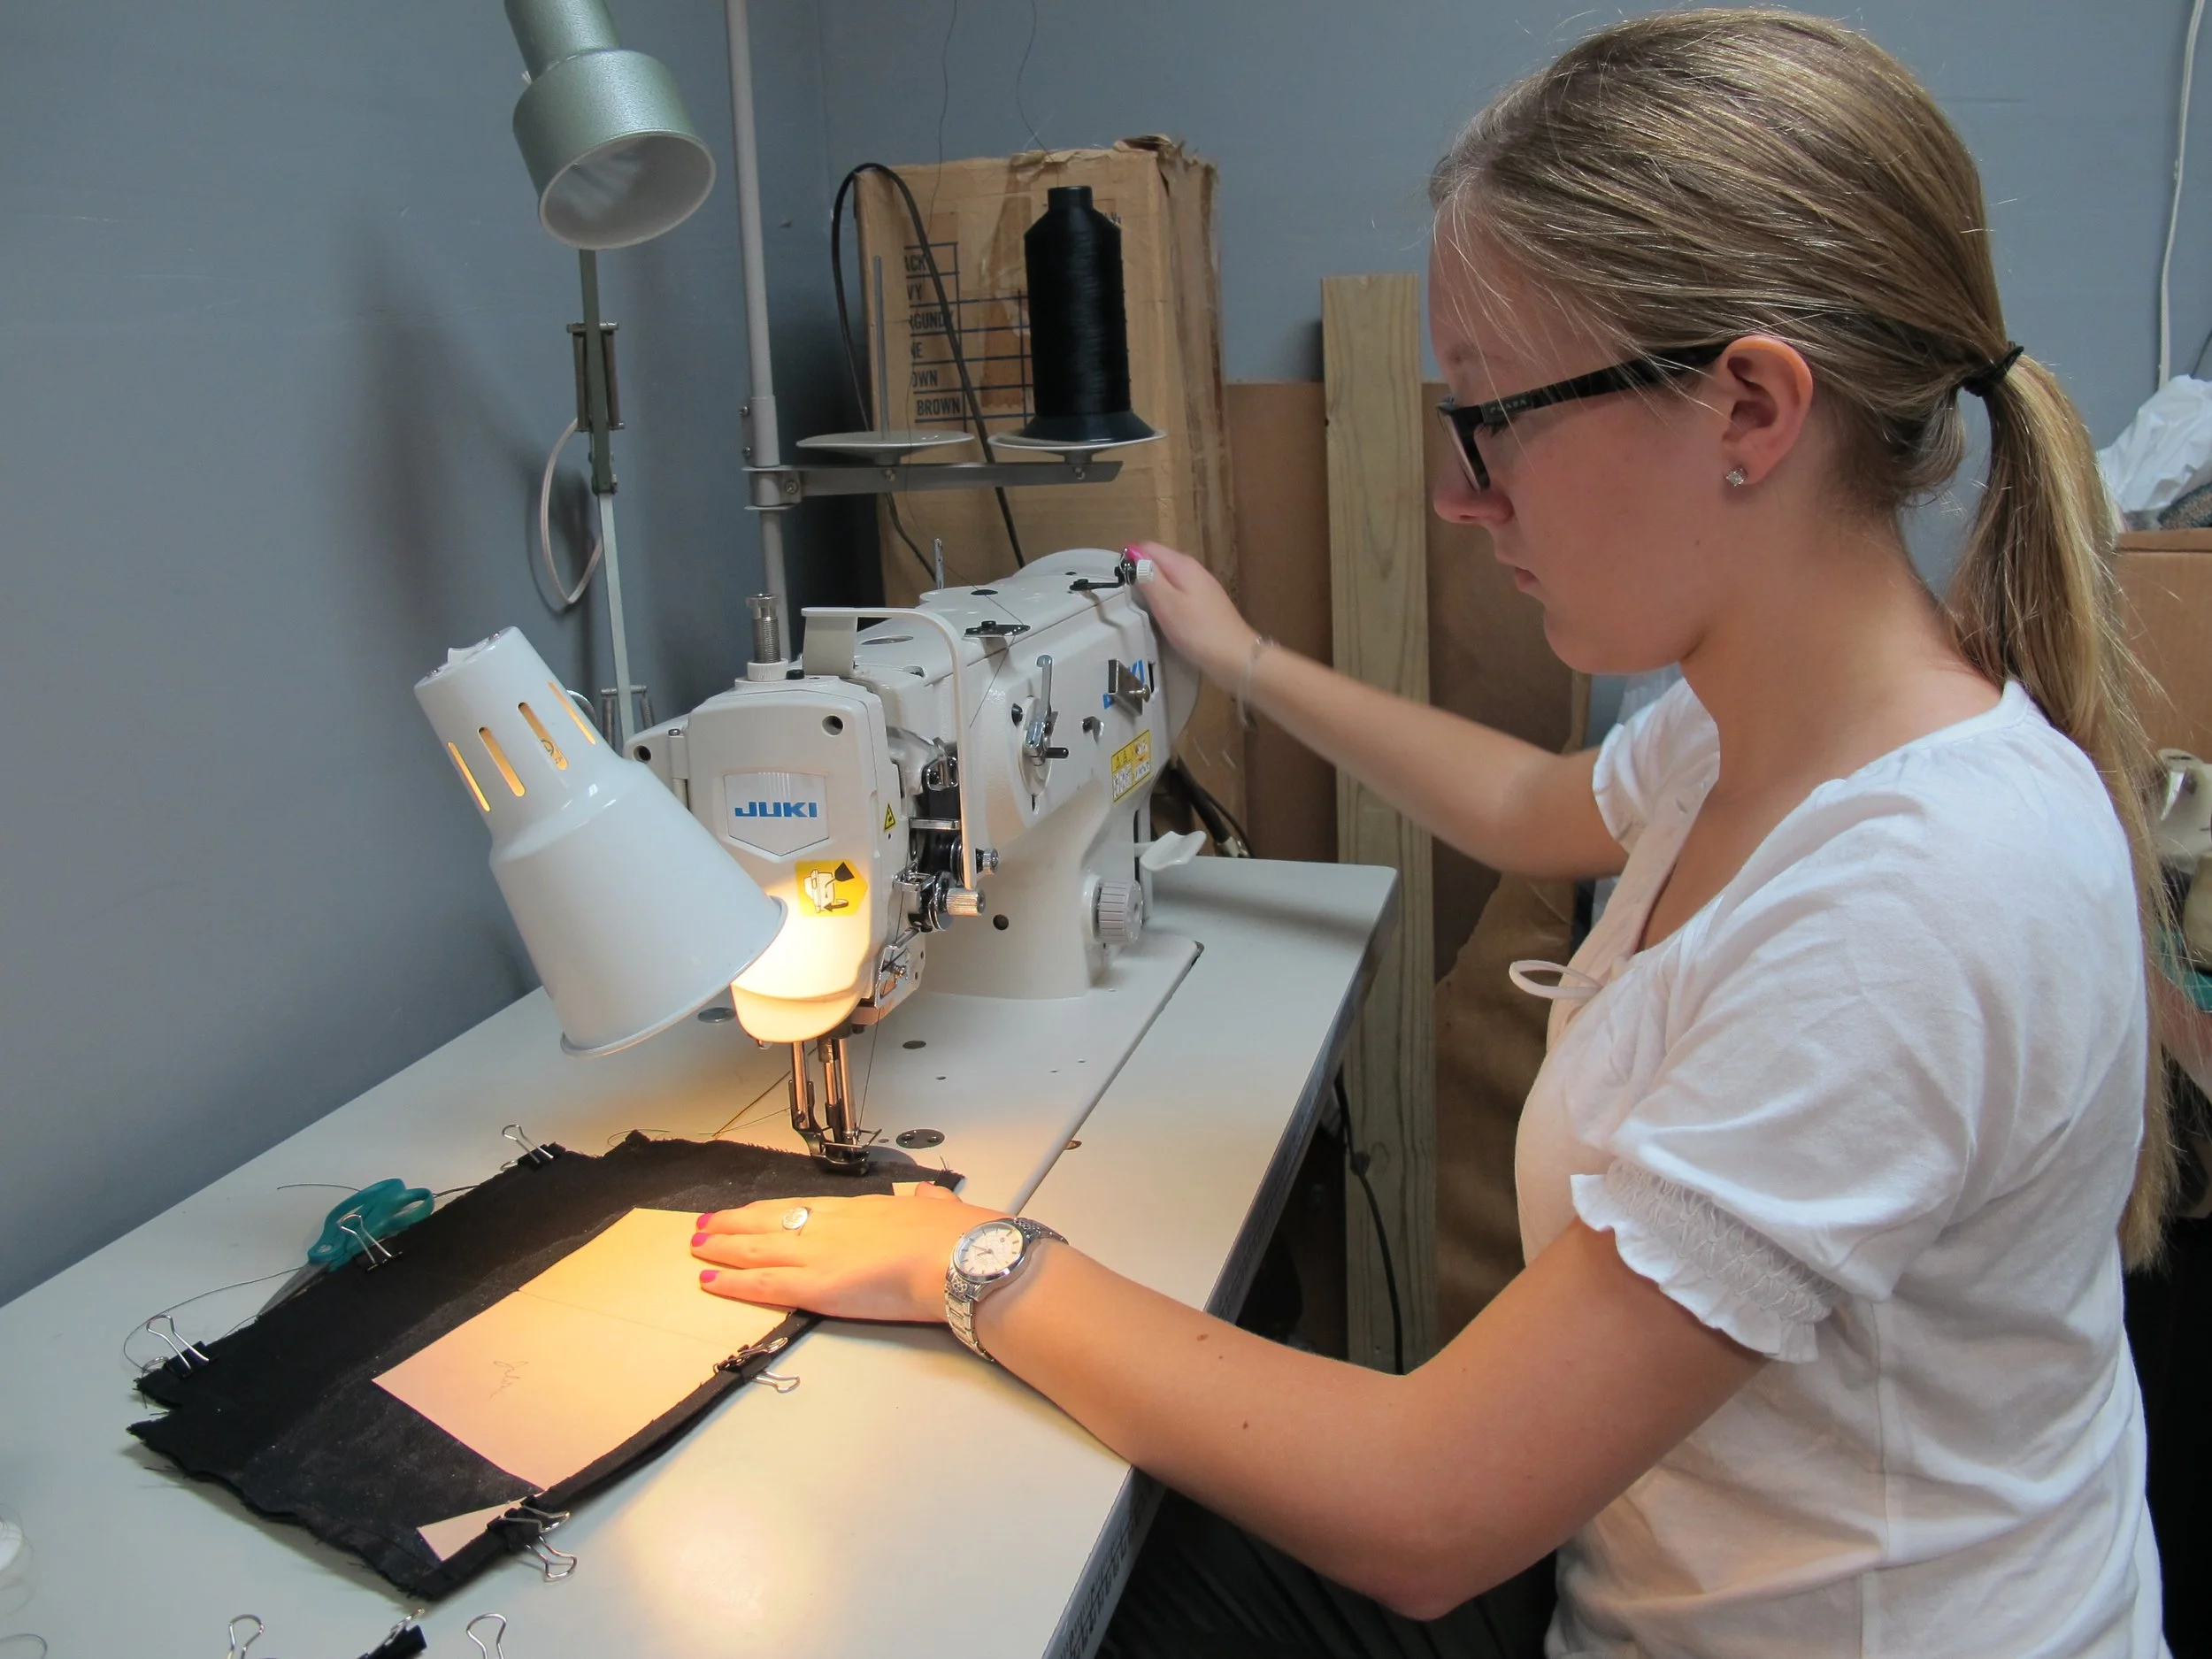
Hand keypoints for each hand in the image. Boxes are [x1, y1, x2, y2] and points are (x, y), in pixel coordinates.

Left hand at [691, 1184, 1003, 1322]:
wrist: (953, 1256)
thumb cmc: (952, 1235)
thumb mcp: (938, 1208)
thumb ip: (928, 1205)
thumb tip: (932, 1200)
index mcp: (857, 1209)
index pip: (799, 1207)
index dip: (767, 1210)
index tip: (747, 1211)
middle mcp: (828, 1226)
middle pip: (767, 1221)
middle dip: (732, 1224)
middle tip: (704, 1224)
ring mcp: (815, 1254)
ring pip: (754, 1248)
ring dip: (721, 1247)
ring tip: (697, 1246)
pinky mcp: (812, 1286)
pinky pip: (760, 1283)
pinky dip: (731, 1282)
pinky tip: (709, 1280)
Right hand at [1131, 540, 1257, 684]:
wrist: (1235, 657)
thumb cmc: (1197, 631)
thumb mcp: (1166, 603)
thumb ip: (1149, 577)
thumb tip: (1133, 553)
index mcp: (1182, 565)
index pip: (1148, 547)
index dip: (1130, 559)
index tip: (1119, 581)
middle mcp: (1194, 570)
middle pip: (1159, 561)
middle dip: (1141, 573)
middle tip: (1128, 598)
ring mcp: (1202, 587)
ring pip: (1169, 578)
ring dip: (1154, 588)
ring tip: (1143, 609)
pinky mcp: (1206, 604)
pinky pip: (1179, 593)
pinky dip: (1167, 600)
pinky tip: (1165, 617)